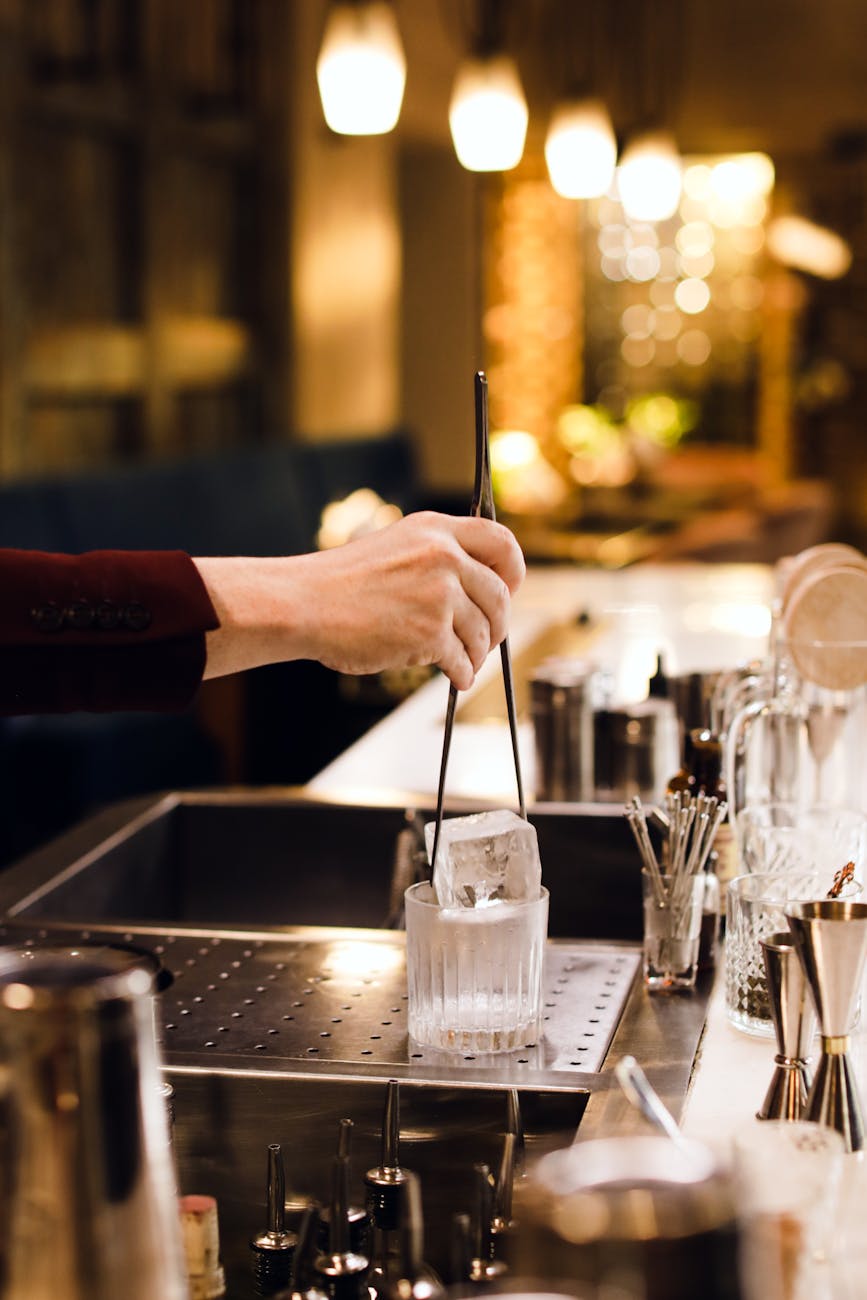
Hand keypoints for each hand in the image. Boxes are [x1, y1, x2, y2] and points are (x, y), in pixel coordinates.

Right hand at [196, 511, 524, 688]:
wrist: (303, 604)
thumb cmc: (339, 583)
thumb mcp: (394, 547)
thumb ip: (435, 557)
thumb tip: (474, 590)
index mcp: (435, 530)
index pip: (501, 541)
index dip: (513, 570)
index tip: (509, 588)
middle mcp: (443, 556)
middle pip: (499, 595)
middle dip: (497, 624)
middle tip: (487, 639)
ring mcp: (439, 595)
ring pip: (483, 632)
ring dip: (477, 654)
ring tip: (465, 663)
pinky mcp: (430, 633)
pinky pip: (462, 660)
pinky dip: (462, 674)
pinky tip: (455, 677)